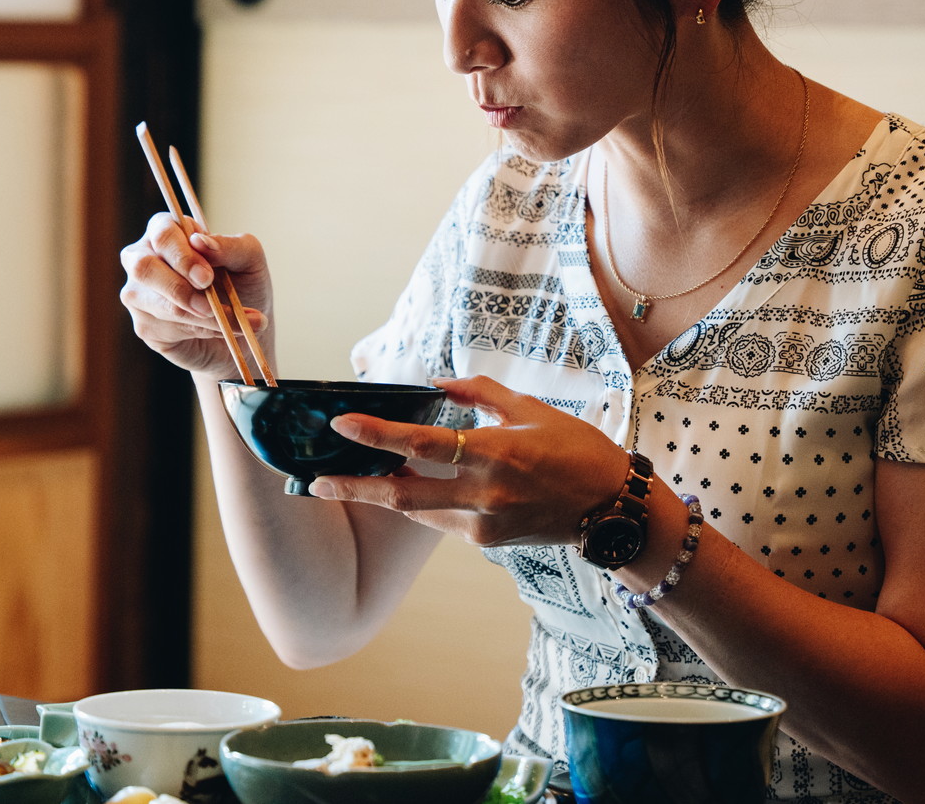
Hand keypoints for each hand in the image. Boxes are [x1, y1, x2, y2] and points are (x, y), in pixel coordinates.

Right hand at [118, 211, 274, 376]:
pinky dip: (201, 331)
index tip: (207, 277)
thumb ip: (230, 246)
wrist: (245, 331)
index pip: (162, 233)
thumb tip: (200, 241)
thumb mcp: (249, 260)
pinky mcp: (144, 326)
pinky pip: (167, 329)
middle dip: (179, 287)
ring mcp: (139, 294)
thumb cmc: (243, 285)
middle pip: (144, 267)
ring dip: (201, 316)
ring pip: (159, 304)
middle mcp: (143, 259)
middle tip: (209, 304)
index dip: (183, 255)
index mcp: (166, 232)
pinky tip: (217, 330)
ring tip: (232, 320)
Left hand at [309, 374, 629, 546]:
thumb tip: (437, 384)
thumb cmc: (576, 450)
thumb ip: (479, 394)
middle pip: (402, 493)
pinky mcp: (486, 540)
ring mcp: (483, 524)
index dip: (377, 434)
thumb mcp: (530, 409)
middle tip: (313, 482)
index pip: (422, 444)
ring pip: (415, 512)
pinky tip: (397, 486)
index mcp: (495, 453)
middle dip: (353, 488)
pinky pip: (439, 519)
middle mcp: (484, 494)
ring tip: (339, 483)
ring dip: (378, 496)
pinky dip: (416, 503)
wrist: (611, 509)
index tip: (341, 424)